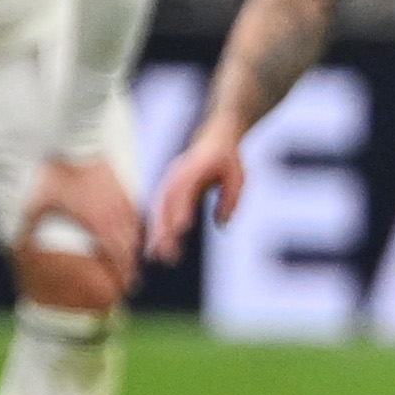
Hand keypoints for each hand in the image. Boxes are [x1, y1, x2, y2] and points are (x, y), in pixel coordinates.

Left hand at [22, 154, 142, 290]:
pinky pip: (133, 210)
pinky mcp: (121, 182)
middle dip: (131, 263)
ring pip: (135, 226)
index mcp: (98, 220)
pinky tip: (124, 226)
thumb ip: (29, 226)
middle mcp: (114, 210)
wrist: (73, 137)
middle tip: (129, 279)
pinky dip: (132, 224)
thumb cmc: (53, 172)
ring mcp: (120, 195)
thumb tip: (15, 246)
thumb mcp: (36, 202)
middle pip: (130, 243)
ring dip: (132, 243)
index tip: (126, 285)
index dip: (124, 271)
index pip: (118, 253)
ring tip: (128, 256)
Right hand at [145, 126, 245, 264]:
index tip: (181, 229)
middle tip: (168, 253)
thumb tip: (223, 224)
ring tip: (157, 256)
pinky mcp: (168, 189)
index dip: (182, 208)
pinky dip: (157, 228)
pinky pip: (160, 211)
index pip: (185, 189)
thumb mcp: (239, 176)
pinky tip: (156, 247)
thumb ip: (231, 198)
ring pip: (160, 209)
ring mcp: (170, 181)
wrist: (216, 138)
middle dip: (165, 228)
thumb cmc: (229, 159)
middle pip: (167, 203)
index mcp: (195, 167)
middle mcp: (178, 174)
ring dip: (158, 232)